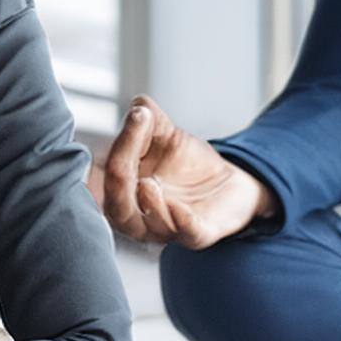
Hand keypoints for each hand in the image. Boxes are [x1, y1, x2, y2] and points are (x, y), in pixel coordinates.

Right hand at [88, 94, 278, 248]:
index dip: (123, 144)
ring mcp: (169, 228)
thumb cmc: (187, 163)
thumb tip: (139, 106)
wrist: (227, 182)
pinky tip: (179, 208)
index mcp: (126, 190)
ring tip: (151, 184)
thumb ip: (149, 119)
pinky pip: (187, 234)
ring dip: (149, 205)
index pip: (113, 172)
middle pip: (119, 208)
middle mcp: (141, 216)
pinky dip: (181, 222)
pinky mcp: (199, 234)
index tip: (140, 115)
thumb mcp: (166, 135)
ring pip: (148, 227)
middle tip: (132, 148)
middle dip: (121, 179)